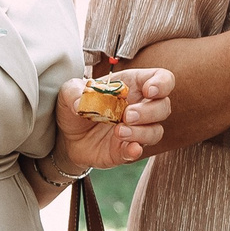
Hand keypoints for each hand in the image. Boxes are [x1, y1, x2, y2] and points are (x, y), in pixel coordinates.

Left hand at [51, 68, 175, 173]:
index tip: (149, 90)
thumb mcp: (69, 91)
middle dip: (150, 111)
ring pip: (156, 131)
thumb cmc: (76, 105)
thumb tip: (81, 103)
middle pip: (163, 107)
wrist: (65, 135)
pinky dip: (135, 150)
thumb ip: (74, 91)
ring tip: (119, 131)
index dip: (162, 84)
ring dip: (142, 131)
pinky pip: (139, 150)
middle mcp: (140, 107)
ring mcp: (136, 130)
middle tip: (128, 115)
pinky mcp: (125, 150)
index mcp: (133, 85)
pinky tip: (128, 148)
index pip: (163, 80)